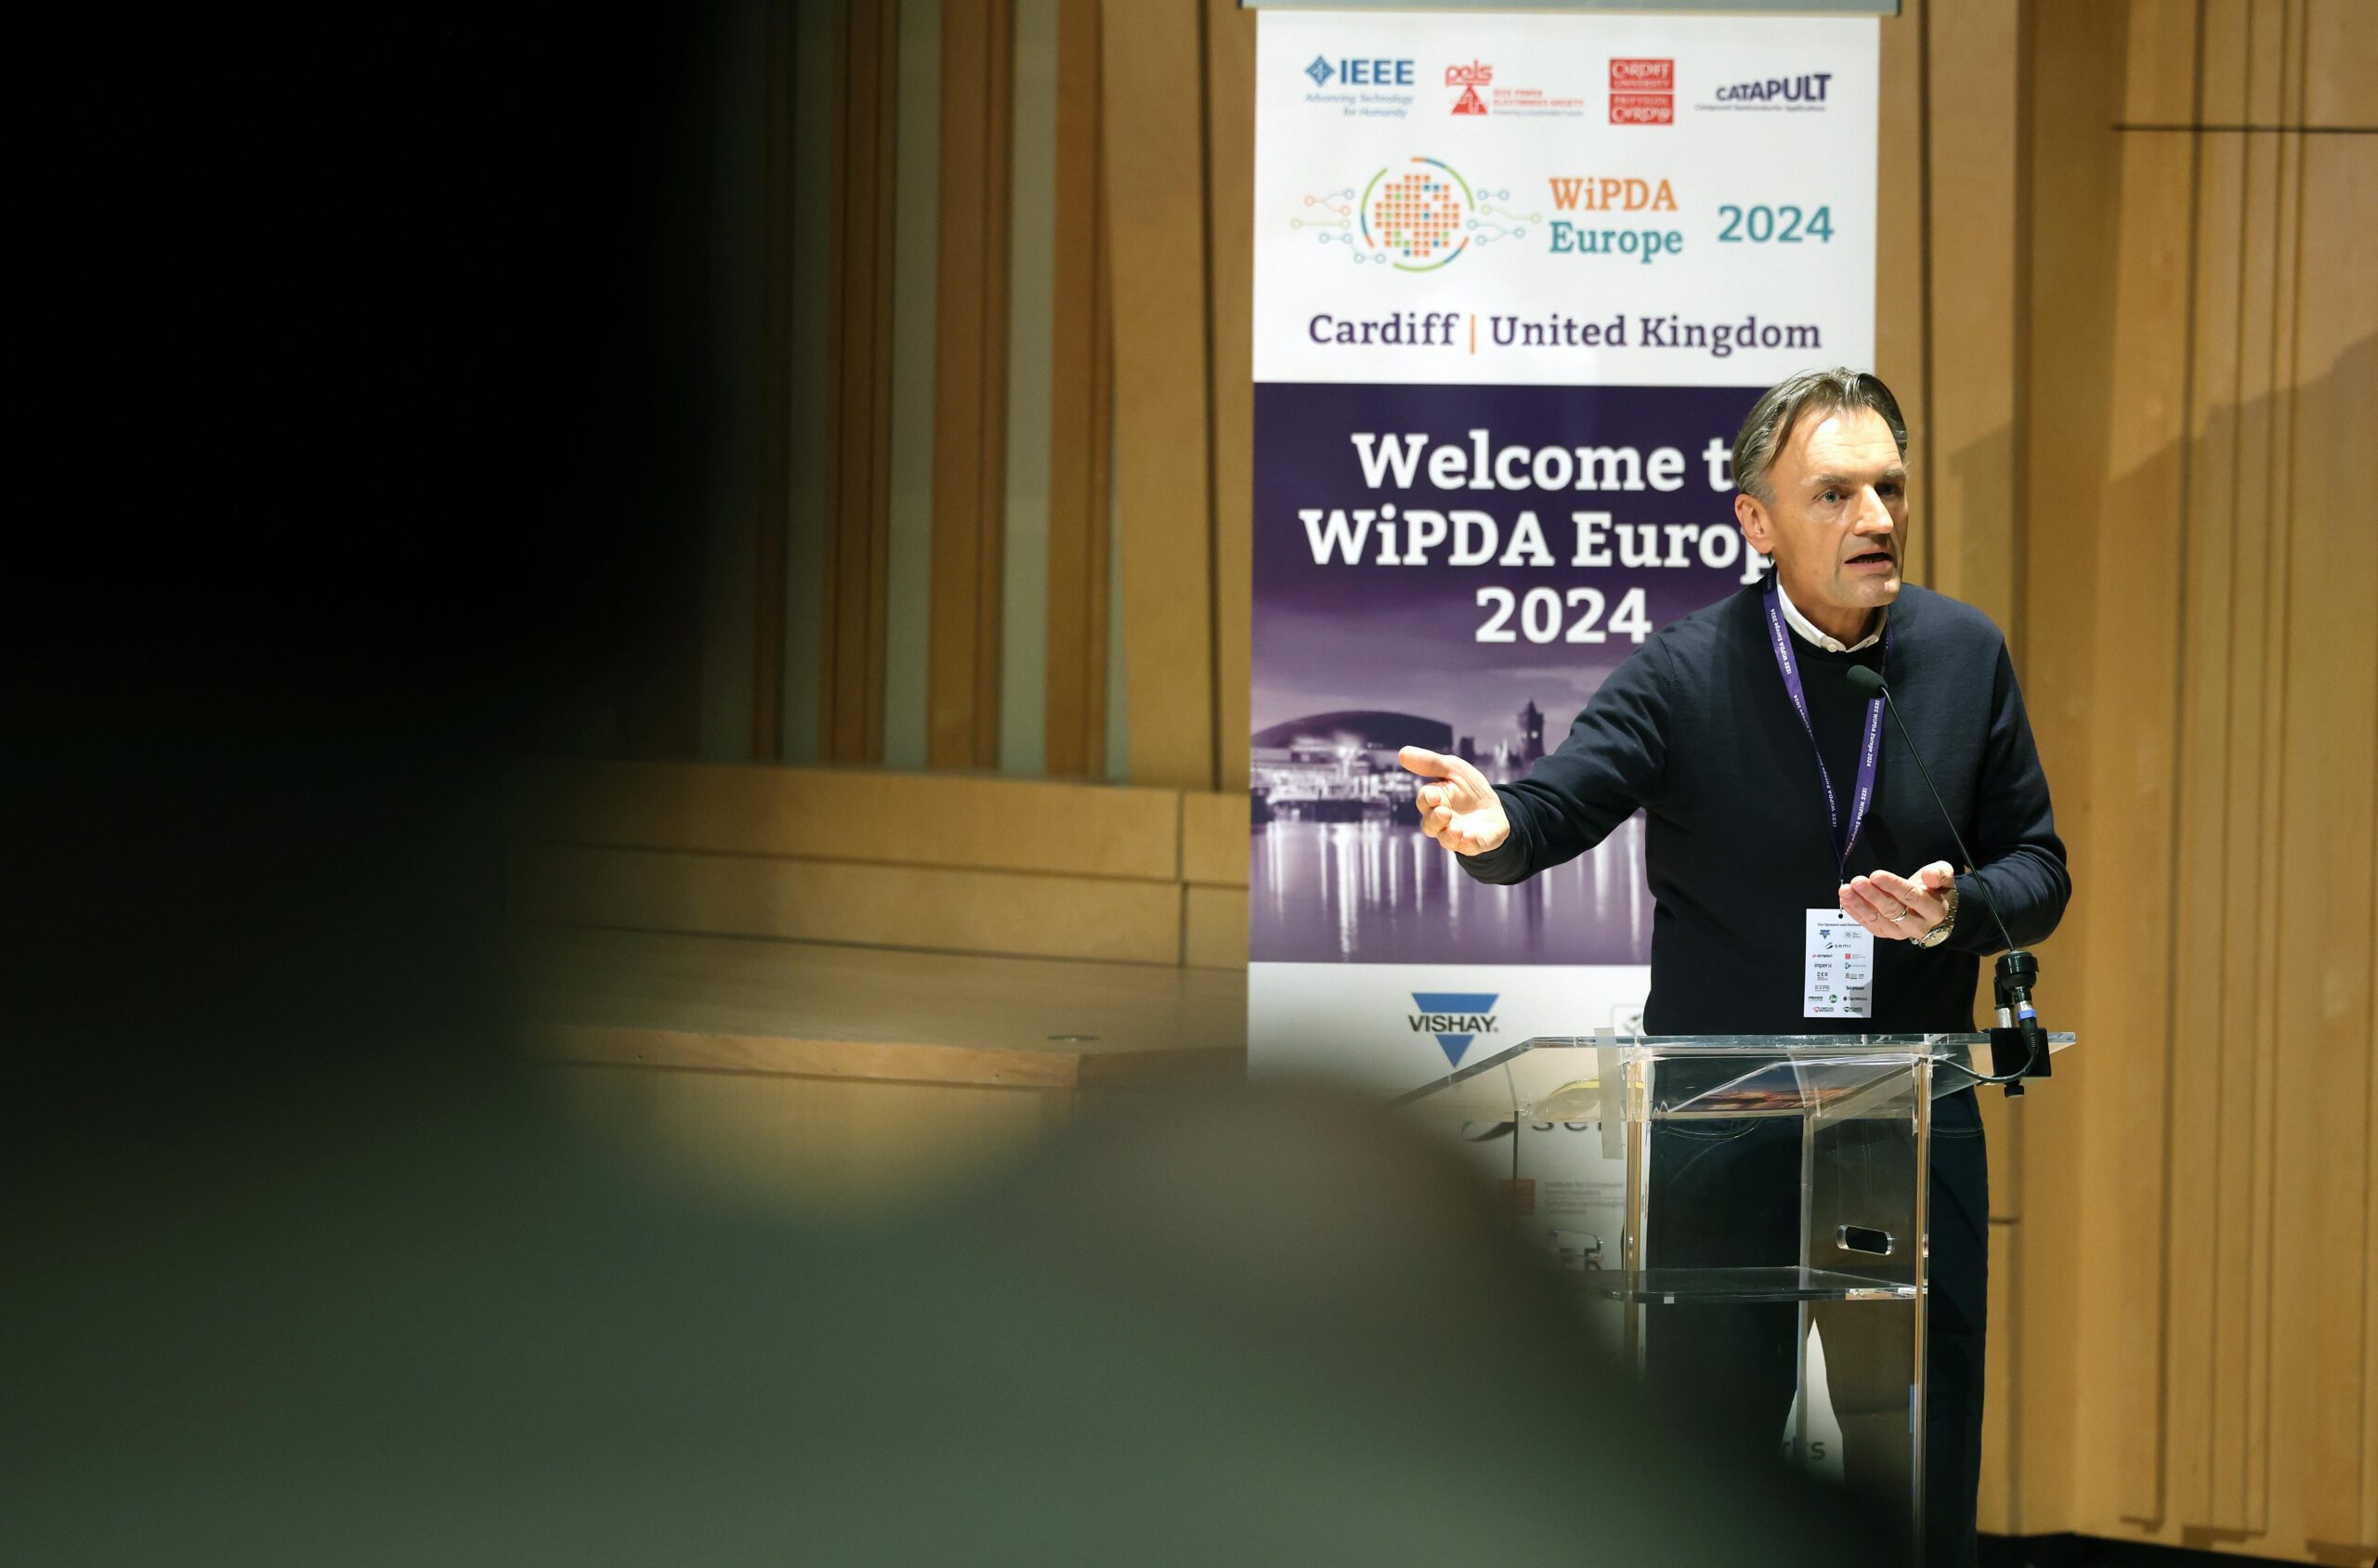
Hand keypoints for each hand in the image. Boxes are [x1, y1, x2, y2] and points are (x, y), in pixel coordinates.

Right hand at [1397, 747, 1510, 855]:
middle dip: (1435, 819)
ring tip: (1456, 829)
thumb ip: (1430, 763)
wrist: (1494, 806)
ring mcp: (1456, 834)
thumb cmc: (1467, 787)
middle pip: (1430, 824)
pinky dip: (1467, 844)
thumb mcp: (1453, 769)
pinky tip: (1469, 838)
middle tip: (1444, 812)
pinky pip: (1468, 848)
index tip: (1433, 795)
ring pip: (1446, 840)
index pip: (1425, 800)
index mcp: (1434, 801)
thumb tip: (1402, 753)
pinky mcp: (1474, 843)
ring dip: (1449, 835)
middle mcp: (1441, 821)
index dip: (1427, 799)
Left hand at [1839, 861, 1954, 941]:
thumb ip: (1940, 874)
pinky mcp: (1886, 934)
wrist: (1934, 911)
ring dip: (1859, 905)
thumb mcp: (1944, 877)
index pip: (1911, 897)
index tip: (1875, 875)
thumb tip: (1929, 875)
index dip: (1892, 886)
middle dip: (1872, 895)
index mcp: (1934, 910)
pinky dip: (1855, 913)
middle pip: (1892, 911)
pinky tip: (1845, 901)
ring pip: (1878, 920)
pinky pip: (1869, 925)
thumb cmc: (1935, 891)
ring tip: (1846, 891)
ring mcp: (1900, 932)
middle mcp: (1918, 925)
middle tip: (1857, 882)